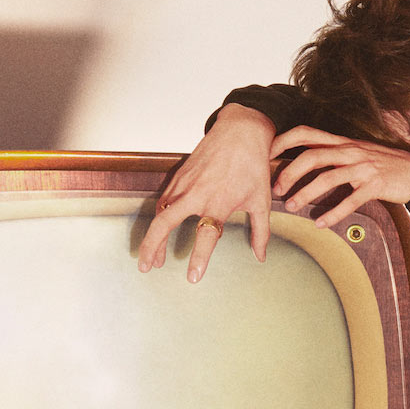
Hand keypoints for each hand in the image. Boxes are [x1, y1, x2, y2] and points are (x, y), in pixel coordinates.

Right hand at [137, 104, 275, 281]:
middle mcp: (197, 194)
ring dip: (153, 237)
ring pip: (159, 214)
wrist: (240, 131)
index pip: (206, 236)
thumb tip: (260, 257)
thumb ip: (260, 232)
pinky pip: (163, 201)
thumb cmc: (253, 165)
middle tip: (147, 268)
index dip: (199, 258)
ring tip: (153, 258)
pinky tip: (161, 230)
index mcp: (219, 202)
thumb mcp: (261, 200)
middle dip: (152, 248)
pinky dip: (159, 218)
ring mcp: (184, 184)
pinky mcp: (179, 176)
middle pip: (164, 224)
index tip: (192, 277)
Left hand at [271, 127, 409, 227]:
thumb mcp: (359, 154)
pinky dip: (333, 213)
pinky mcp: (376, 185)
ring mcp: (364, 167)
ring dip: (306, 193)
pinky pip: (350, 200)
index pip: (307, 133)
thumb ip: (335, 156)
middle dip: (289, 172)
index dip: (283, 140)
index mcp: (344, 142)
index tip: (267, 154)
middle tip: (276, 188)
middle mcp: (351, 151)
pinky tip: (322, 223)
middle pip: (312, 155)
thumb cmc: (387, 166)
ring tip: (292, 206)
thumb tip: (306, 164)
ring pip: (328, 178)